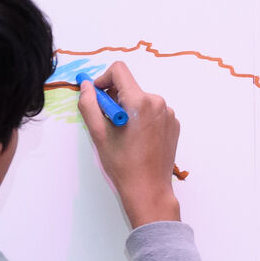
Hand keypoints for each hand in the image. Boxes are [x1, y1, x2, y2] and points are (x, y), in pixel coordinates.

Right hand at [79, 62, 181, 226]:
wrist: (148, 189)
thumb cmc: (123, 164)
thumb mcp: (98, 134)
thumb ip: (89, 104)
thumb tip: (86, 86)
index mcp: (139, 102)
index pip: (119, 71)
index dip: (103, 80)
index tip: (97, 96)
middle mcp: (158, 102)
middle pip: (129, 87)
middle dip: (114, 99)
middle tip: (107, 123)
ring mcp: (168, 114)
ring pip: (140, 100)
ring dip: (128, 110)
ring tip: (123, 136)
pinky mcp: (173, 124)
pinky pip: (153, 112)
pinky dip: (141, 119)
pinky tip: (137, 140)